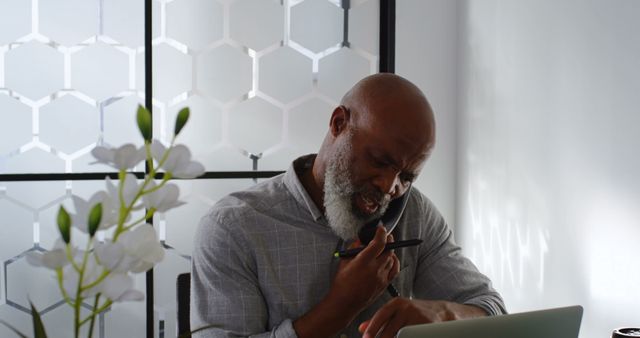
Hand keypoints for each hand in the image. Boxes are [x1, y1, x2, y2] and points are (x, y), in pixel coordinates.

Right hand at [329, 226, 399, 311]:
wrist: (344, 303)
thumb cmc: (342, 284)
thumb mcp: (344, 261)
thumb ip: (354, 248)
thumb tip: (361, 240)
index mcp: (363, 261)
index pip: (379, 243)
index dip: (382, 233)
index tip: (381, 229)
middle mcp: (374, 269)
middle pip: (388, 250)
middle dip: (388, 240)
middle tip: (385, 235)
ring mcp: (381, 277)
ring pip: (392, 259)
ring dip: (390, 251)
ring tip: (385, 247)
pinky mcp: (384, 284)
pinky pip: (395, 270)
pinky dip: (395, 262)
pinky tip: (391, 259)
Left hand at [359, 298, 487, 337]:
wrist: (443, 312)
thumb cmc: (415, 313)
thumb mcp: (397, 312)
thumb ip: (380, 320)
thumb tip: (361, 328)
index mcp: (397, 303)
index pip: (381, 315)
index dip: (372, 327)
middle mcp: (407, 308)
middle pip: (389, 329)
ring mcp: (418, 318)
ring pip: (400, 336)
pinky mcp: (428, 327)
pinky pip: (412, 336)